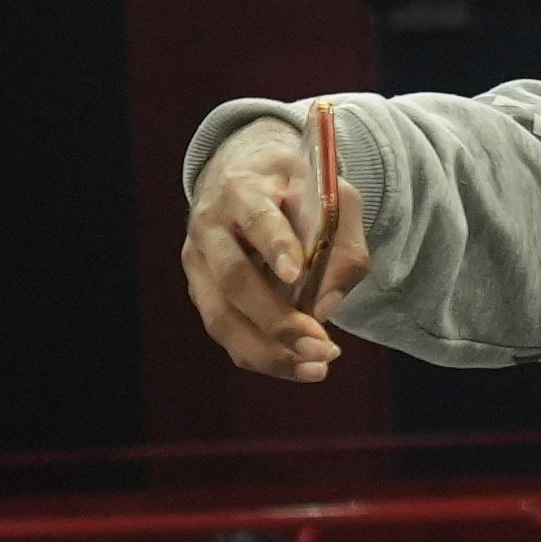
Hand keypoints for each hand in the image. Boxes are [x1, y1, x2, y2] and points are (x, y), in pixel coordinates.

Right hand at [181, 117, 365, 381]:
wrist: (244, 174)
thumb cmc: (295, 187)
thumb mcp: (332, 196)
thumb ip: (342, 243)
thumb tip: (325, 306)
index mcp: (243, 189)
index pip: (257, 218)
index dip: (275, 244)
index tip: (295, 271)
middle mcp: (210, 226)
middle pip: (234, 279)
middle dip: (278, 320)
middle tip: (322, 345)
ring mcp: (198, 262)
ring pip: (222, 317)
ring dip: (269, 352)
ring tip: (316, 367)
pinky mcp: (201, 291)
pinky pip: (226, 332)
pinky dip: (263, 355)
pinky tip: (299, 365)